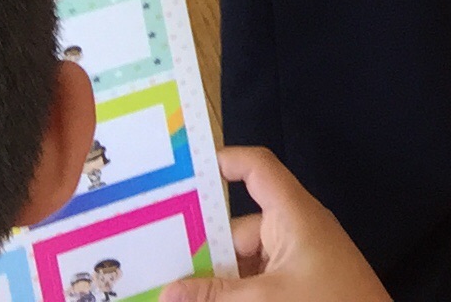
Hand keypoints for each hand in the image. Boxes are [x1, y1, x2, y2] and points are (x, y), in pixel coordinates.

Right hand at [160, 149, 388, 301]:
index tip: (182, 172)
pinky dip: (232, 292)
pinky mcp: (296, 284)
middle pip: (235, 229)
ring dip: (213, 281)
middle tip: (153, 263)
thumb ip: (213, 295)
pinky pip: (255, 280)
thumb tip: (167, 293)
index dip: (224, 162)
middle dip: (199, 251)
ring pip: (241, 262)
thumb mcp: (263, 299)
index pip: (257, 169)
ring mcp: (295, 259)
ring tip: (169, 293)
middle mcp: (292, 230)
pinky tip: (201, 301)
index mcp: (292, 214)